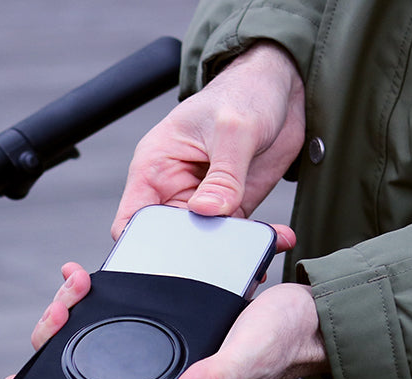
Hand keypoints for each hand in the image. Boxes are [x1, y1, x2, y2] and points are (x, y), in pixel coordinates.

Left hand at [25, 261, 325, 378]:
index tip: (31, 366)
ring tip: (74, 280)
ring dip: (81, 302)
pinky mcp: (172, 309)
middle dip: (65, 325)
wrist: (313, 311)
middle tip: (67, 295)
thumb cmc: (285, 342)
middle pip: (92, 349)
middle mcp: (158, 363)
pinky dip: (108, 286)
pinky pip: (129, 299)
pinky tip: (92, 275)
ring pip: (103, 323)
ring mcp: (162, 337)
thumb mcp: (249, 356)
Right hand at [112, 41, 305, 238]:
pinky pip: (237, 235)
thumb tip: (207, 211)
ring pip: (205, 242)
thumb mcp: (233, 129)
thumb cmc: (242, 93)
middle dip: (192, 252)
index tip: (166, 257)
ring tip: (257, 249)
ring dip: (230, 250)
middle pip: (168, 239)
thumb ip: (223, 175)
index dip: (139, 243)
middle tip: (222, 252)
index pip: (132, 218)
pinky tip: (276, 238)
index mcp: (155, 167)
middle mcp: (174, 189)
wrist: (279, 88)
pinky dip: (255, 242)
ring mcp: (204, 202)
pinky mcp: (231, 207)